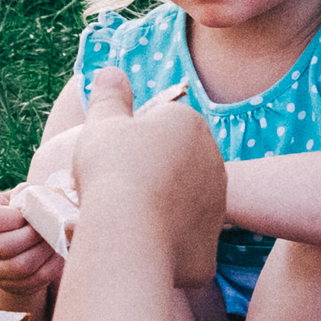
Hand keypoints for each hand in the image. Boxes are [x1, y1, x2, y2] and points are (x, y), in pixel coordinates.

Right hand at [0, 190, 62, 299]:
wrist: (20, 236)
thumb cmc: (24, 209)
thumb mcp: (23, 195)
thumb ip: (30, 195)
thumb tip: (44, 206)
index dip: (14, 217)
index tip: (29, 215)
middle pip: (3, 246)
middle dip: (33, 237)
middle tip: (50, 229)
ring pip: (18, 266)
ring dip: (43, 252)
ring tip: (56, 240)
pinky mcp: (5, 285)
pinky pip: (31, 281)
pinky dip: (50, 267)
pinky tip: (57, 255)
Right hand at [69, 67, 224, 287]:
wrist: (130, 235)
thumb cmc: (114, 170)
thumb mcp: (103, 123)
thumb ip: (110, 96)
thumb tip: (112, 70)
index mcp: (191, 124)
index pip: (160, 127)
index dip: (130, 142)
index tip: (112, 159)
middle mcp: (214, 163)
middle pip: (173, 166)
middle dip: (149, 175)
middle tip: (116, 190)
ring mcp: (217, 208)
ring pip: (180, 205)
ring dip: (158, 210)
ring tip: (126, 220)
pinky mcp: (210, 249)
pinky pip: (182, 243)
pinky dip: (163, 246)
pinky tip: (140, 247)